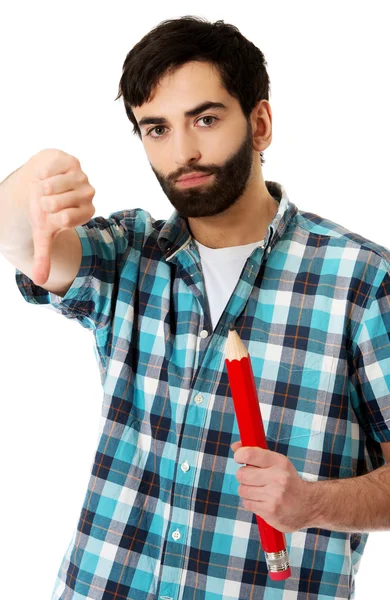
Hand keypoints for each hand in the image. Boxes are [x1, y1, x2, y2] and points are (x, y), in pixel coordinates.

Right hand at [24, 148, 95, 285]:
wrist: (40, 180)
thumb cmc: (44, 209)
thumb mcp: (43, 233)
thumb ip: (44, 256)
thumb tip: (40, 281)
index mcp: (86, 213)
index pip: (64, 219)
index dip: (50, 217)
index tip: (52, 214)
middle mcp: (88, 194)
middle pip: (55, 203)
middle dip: (44, 202)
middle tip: (47, 200)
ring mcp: (82, 177)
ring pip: (52, 186)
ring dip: (41, 188)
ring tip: (46, 188)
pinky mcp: (72, 162)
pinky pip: (50, 171)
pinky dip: (41, 174)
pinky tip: (47, 175)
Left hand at [231, 440, 315, 532]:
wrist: (309, 506)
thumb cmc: (288, 481)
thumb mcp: (278, 463)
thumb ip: (255, 453)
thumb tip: (234, 447)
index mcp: (279, 462)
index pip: (249, 454)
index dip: (239, 455)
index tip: (239, 458)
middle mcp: (278, 478)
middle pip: (241, 474)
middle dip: (244, 476)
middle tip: (253, 478)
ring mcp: (274, 496)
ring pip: (242, 490)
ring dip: (247, 491)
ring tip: (261, 491)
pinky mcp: (270, 512)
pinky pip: (247, 504)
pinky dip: (252, 503)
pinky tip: (264, 501)